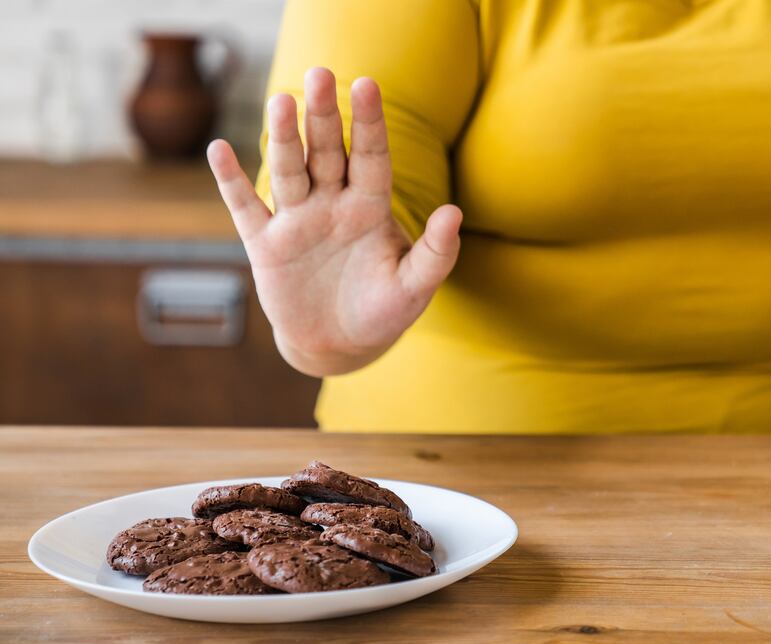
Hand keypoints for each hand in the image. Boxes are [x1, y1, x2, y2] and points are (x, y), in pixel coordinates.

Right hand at [207, 67, 461, 376]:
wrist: (341, 346)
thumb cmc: (383, 312)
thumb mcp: (415, 287)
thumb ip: (436, 252)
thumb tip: (455, 213)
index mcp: (370, 208)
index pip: (371, 156)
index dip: (369, 123)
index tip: (367, 84)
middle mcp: (332, 204)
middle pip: (327, 152)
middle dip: (324, 116)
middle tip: (320, 73)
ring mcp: (297, 221)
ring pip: (289, 170)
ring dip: (283, 138)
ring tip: (281, 101)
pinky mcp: (266, 245)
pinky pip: (245, 208)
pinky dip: (231, 181)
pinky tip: (218, 149)